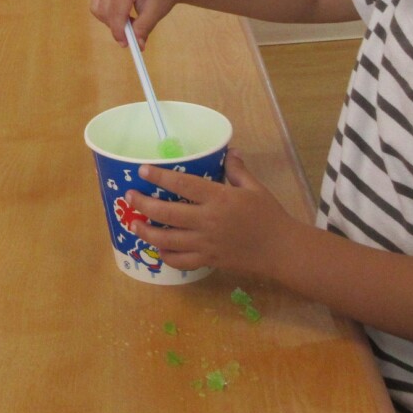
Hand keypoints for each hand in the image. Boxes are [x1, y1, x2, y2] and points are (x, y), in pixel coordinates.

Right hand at [89, 0, 182, 44]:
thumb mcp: (156, 12)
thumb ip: (144, 28)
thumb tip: (137, 46)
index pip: (116, 10)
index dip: (118, 29)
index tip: (125, 44)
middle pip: (104, 9)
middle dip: (114, 26)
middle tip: (130, 34)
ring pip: (97, 8)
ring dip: (109, 20)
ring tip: (128, 21)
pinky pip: (98, 4)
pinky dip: (106, 15)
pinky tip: (122, 16)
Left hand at [123, 152, 296, 275]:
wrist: (282, 250)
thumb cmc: (269, 216)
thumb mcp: (255, 188)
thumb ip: (237, 170)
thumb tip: (229, 151)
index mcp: (218, 199)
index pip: (183, 185)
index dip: (160, 177)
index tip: (143, 170)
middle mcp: (207, 221)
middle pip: (166, 214)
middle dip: (143, 204)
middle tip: (129, 196)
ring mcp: (206, 244)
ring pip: (167, 240)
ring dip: (146, 232)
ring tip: (134, 223)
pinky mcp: (208, 260)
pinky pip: (180, 261)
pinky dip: (165, 255)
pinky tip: (159, 248)